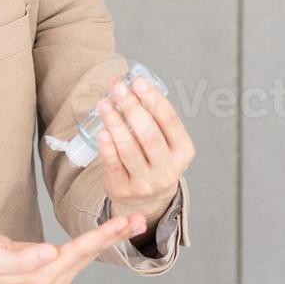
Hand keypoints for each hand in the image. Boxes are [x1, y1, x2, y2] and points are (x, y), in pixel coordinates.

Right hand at [0, 214, 145, 283]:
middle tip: (141, 219)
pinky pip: (83, 256)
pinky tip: (113, 233)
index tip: (122, 222)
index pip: (78, 251)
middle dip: (116, 236)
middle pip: (90, 254)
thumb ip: (22, 256)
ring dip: (112, 239)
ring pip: (90, 255)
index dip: (101, 236)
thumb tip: (50, 253)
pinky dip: (100, 242)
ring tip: (134, 222)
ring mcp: (56, 278)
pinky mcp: (55, 272)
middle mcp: (54, 280)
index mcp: (42, 274)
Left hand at [96, 74, 194, 231]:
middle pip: (149, 135)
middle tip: (118, 88)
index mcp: (183, 151)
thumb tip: (127, 85)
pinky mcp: (124, 189)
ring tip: (105, 104)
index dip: (153, 99)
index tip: (138, 82)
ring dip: (115, 123)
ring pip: (129, 149)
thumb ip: (153, 117)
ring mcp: (146, 182)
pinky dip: (107, 146)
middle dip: (132, 108)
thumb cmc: (155, 160)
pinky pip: (113, 165)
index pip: (170, 121)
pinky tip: (101, 130)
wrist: (147, 201)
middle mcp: (168, 169)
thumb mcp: (166, 142)